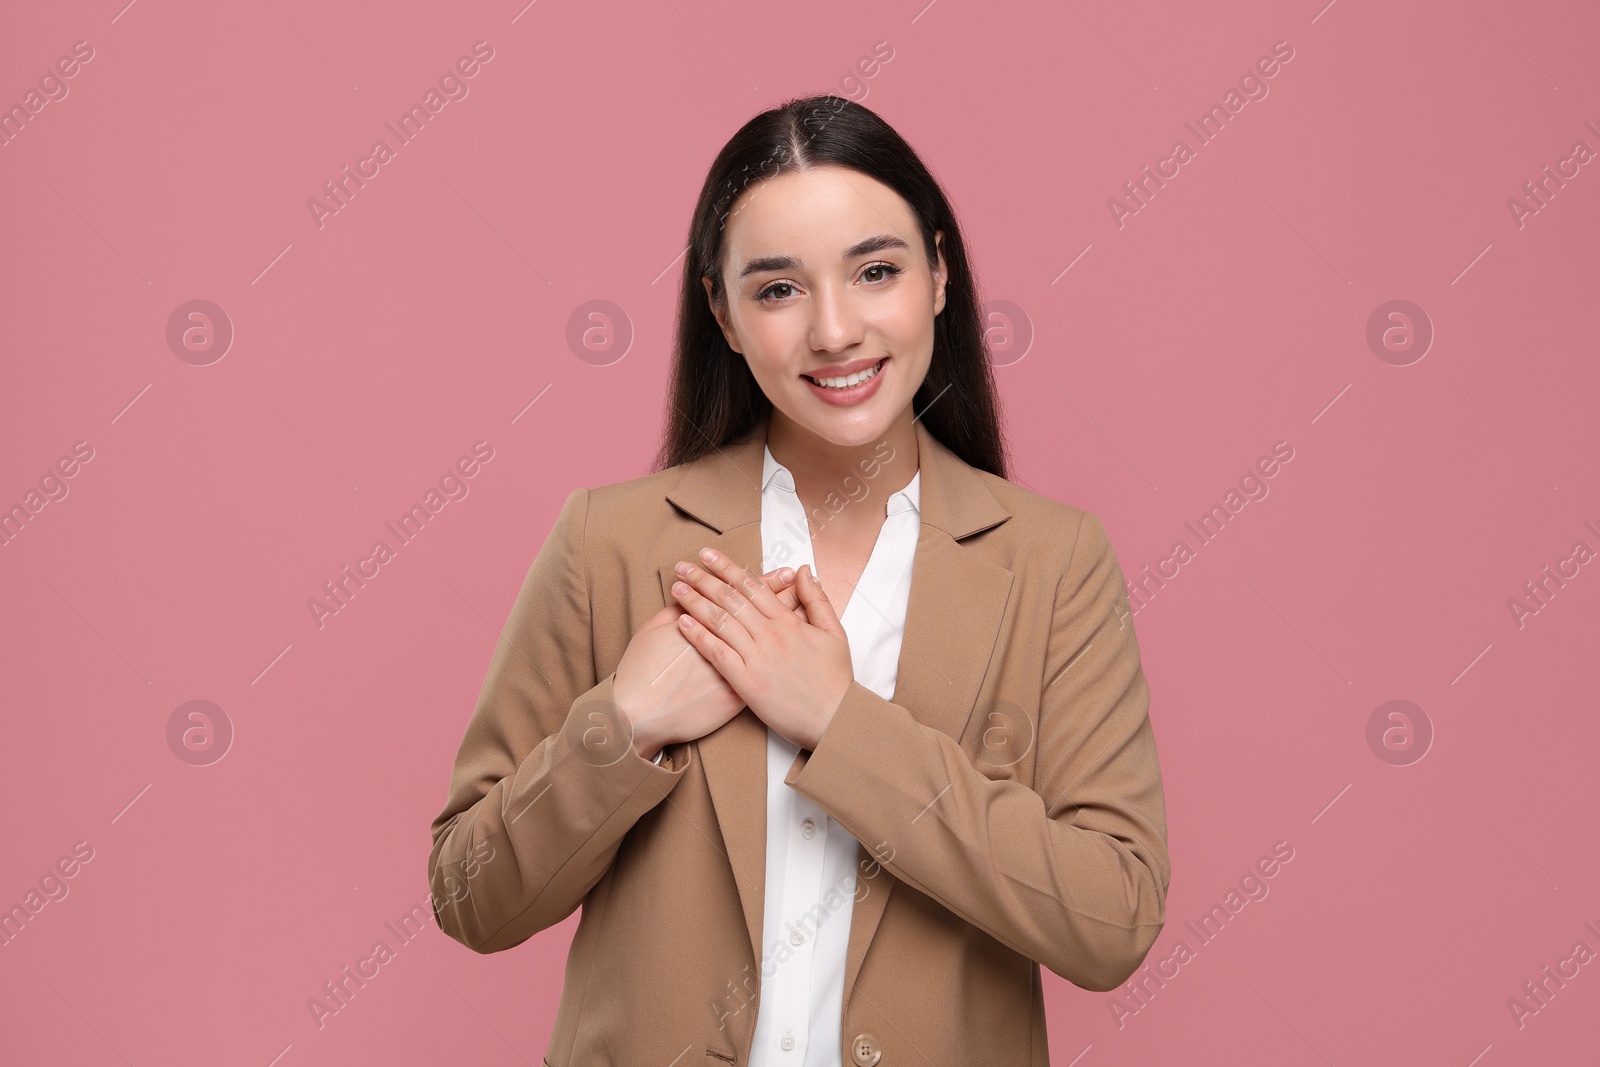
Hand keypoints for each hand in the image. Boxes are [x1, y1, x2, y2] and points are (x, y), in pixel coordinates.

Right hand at [614, 567, 805, 760]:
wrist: (640, 716)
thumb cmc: (641, 673)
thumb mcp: (653, 631)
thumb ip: (675, 610)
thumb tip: (688, 596)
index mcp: (707, 622)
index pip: (744, 596)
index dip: (765, 582)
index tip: (784, 572)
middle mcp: (728, 644)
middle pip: (764, 615)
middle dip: (783, 595)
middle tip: (797, 579)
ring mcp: (737, 671)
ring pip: (771, 643)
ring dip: (787, 624)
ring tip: (800, 608)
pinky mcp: (738, 696)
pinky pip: (767, 674)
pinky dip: (781, 659)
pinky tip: (792, 651)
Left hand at [670, 549, 851, 751]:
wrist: (836, 720)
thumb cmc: (835, 681)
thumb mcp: (835, 634)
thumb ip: (817, 600)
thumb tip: (804, 571)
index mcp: (789, 622)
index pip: (752, 586)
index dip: (727, 568)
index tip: (708, 555)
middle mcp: (771, 635)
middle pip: (731, 599)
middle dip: (704, 579)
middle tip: (682, 566)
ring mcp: (758, 658)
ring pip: (721, 621)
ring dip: (695, 601)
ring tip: (677, 588)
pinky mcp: (747, 682)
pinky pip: (718, 654)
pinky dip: (699, 636)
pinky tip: (683, 623)